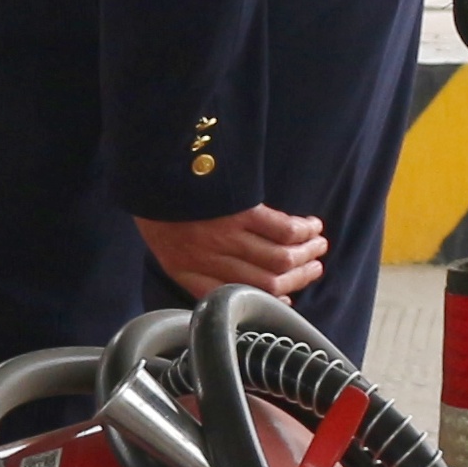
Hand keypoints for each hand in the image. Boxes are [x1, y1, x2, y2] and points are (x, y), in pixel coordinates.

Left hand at [139, 205, 329, 298]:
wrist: (149, 164)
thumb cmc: (155, 200)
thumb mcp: (160, 238)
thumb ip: (188, 259)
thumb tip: (224, 270)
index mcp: (186, 270)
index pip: (233, 296)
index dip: (267, 302)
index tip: (286, 300)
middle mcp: (210, 259)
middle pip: (267, 283)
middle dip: (297, 279)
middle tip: (314, 270)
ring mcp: (227, 237)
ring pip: (280, 259)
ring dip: (306, 255)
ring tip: (319, 247)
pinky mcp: (241, 212)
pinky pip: (282, 229)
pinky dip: (302, 231)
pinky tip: (311, 226)